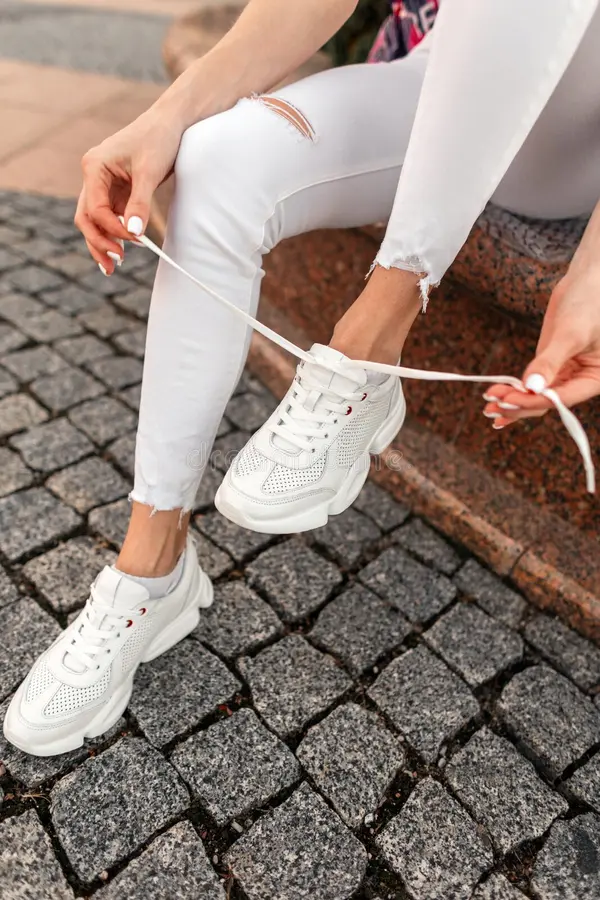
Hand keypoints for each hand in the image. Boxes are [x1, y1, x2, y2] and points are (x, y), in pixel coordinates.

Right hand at [74, 109, 182, 273]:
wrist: (171, 123)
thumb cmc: (158, 139)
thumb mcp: (150, 172)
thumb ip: (140, 204)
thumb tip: (133, 234)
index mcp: (94, 167)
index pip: (95, 208)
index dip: (113, 228)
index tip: (135, 240)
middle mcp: (93, 176)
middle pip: (86, 217)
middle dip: (98, 242)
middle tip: (115, 263)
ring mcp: (103, 184)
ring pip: (94, 220)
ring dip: (102, 242)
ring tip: (112, 267)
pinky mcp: (117, 191)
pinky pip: (109, 217)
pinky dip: (113, 233)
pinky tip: (119, 250)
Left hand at [483, 271, 599, 427]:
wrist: (587, 282)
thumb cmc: (589, 303)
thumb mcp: (570, 333)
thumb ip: (550, 361)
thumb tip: (532, 386)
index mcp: (595, 379)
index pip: (561, 398)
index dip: (533, 401)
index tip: (508, 400)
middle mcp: (580, 382)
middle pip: (546, 402)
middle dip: (519, 405)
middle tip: (492, 406)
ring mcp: (563, 375)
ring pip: (537, 397)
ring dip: (513, 402)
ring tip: (488, 407)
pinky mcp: (549, 366)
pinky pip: (532, 385)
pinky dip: (515, 392)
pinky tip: (497, 400)